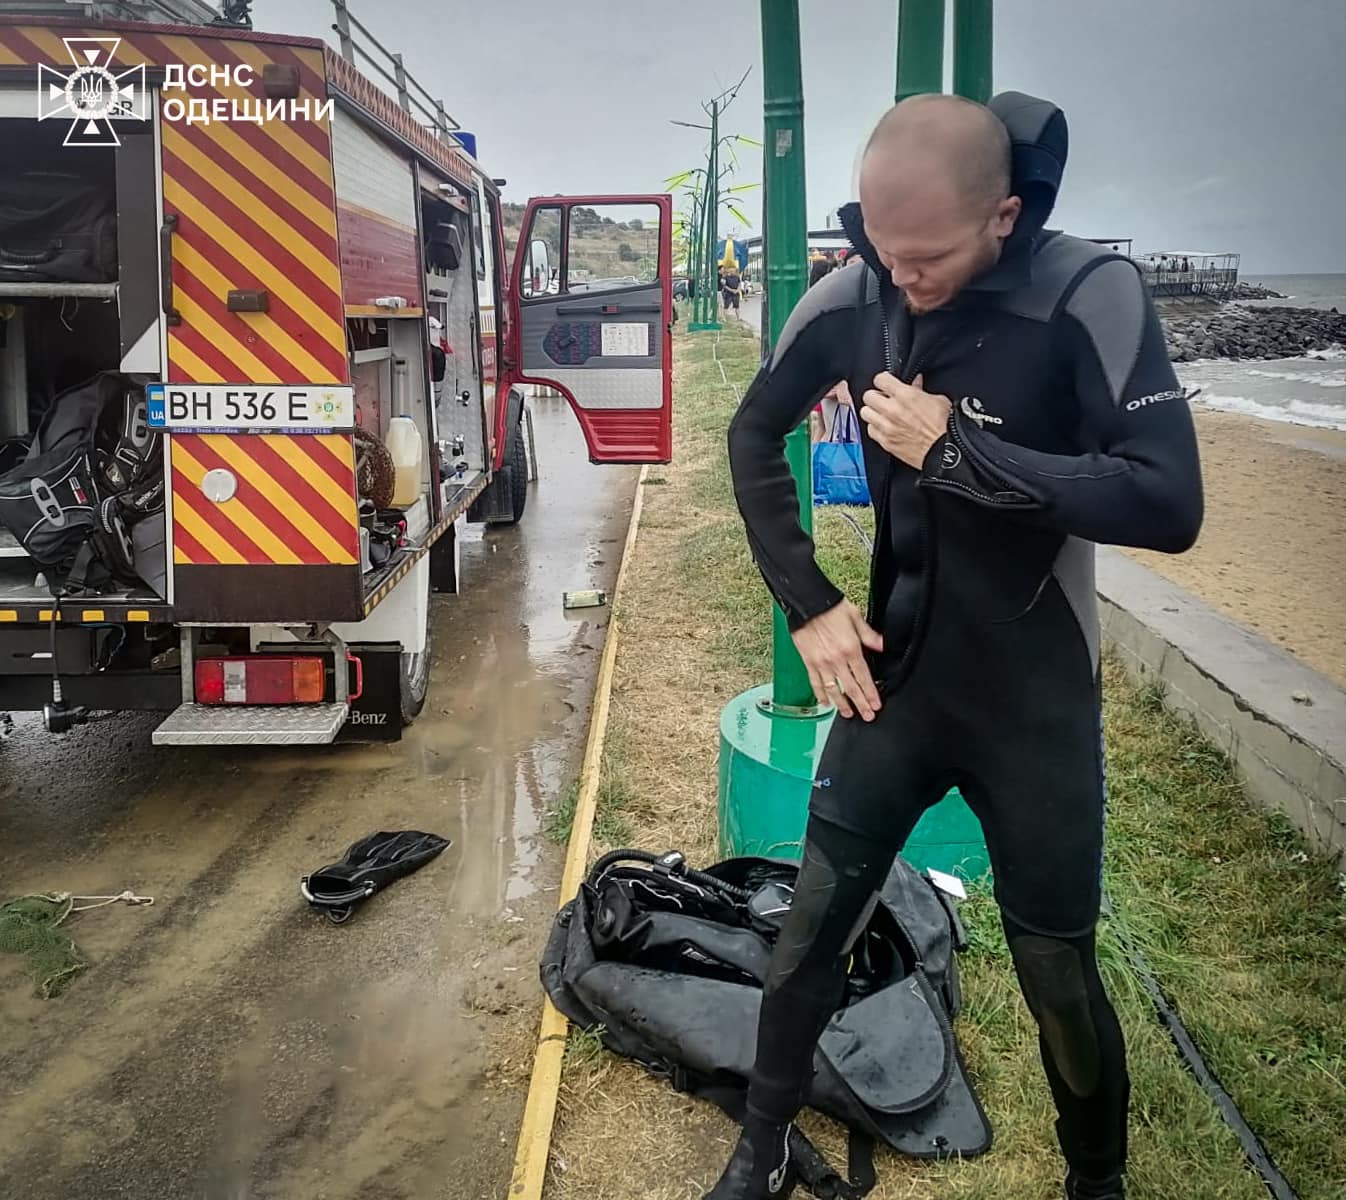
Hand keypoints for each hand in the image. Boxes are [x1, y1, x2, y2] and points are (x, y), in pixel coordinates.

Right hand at [791, 600, 884, 720]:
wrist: (807, 603)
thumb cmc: (830, 607)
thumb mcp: (856, 617)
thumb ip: (870, 635)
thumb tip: (883, 645)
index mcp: (851, 649)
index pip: (864, 677)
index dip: (871, 693)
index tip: (876, 705)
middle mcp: (836, 659)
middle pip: (851, 688)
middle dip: (860, 704)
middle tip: (867, 716)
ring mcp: (821, 663)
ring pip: (833, 689)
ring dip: (842, 704)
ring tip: (848, 713)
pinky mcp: (808, 662)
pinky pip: (815, 682)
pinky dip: (820, 694)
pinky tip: (825, 702)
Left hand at [858, 372, 951, 468]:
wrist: (945, 451)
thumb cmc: (944, 427)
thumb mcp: (937, 400)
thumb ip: (921, 390)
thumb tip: (915, 383)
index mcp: (906, 396)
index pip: (880, 379)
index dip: (883, 380)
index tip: (886, 384)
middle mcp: (893, 410)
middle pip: (868, 396)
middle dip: (876, 396)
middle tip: (883, 399)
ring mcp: (887, 427)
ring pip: (865, 413)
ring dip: (873, 412)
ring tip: (882, 414)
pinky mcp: (885, 442)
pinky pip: (870, 430)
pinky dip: (875, 428)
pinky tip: (884, 427)